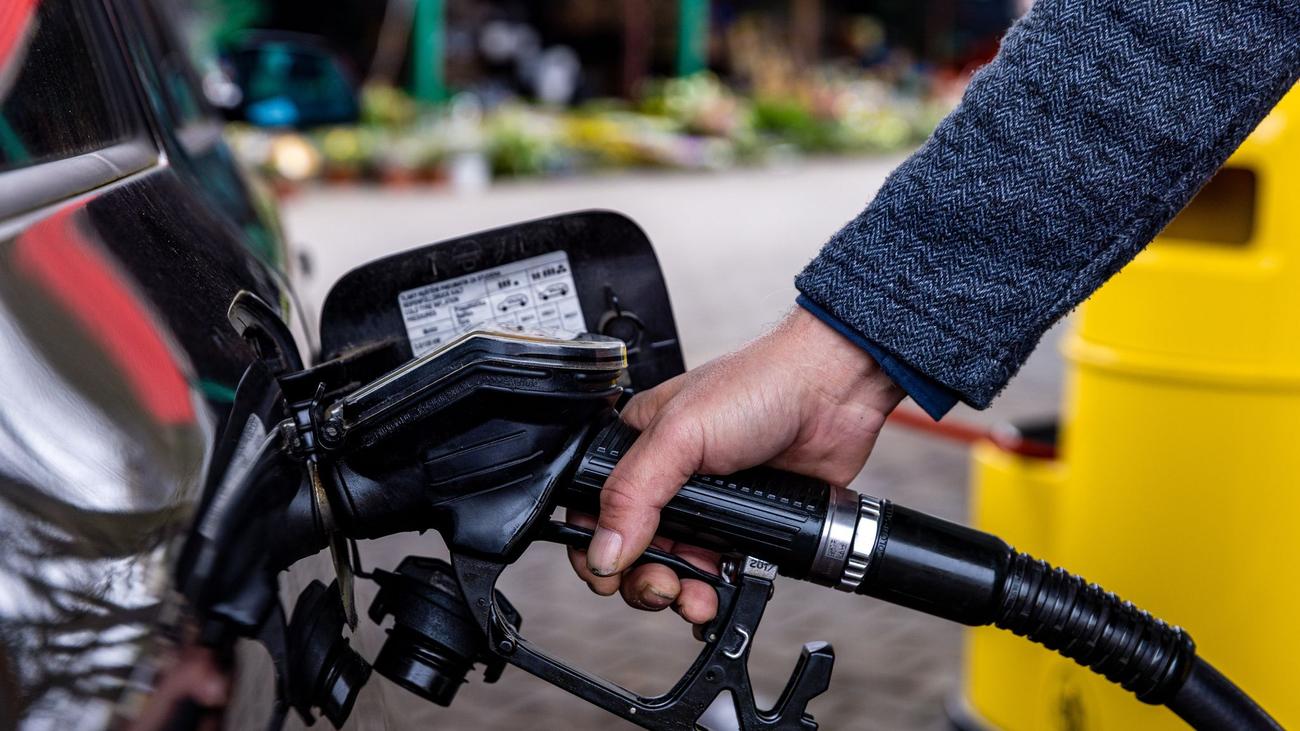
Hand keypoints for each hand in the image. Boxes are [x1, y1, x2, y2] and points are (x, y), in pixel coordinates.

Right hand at [566, 307, 903, 622]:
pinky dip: (714, 593)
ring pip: (674, 569)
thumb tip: (604, 550)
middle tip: (660, 587)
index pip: (594, 508)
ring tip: (692, 597)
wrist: (833, 394)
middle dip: (640, 579)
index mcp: (639, 449)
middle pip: (633, 551)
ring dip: (677, 594)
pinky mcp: (745, 528)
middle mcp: (668, 481)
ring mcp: (708, 508)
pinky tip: (718, 595)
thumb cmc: (758, 385)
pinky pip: (717, 575)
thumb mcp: (679, 434)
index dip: (594, 548)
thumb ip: (634, 493)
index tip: (608, 574)